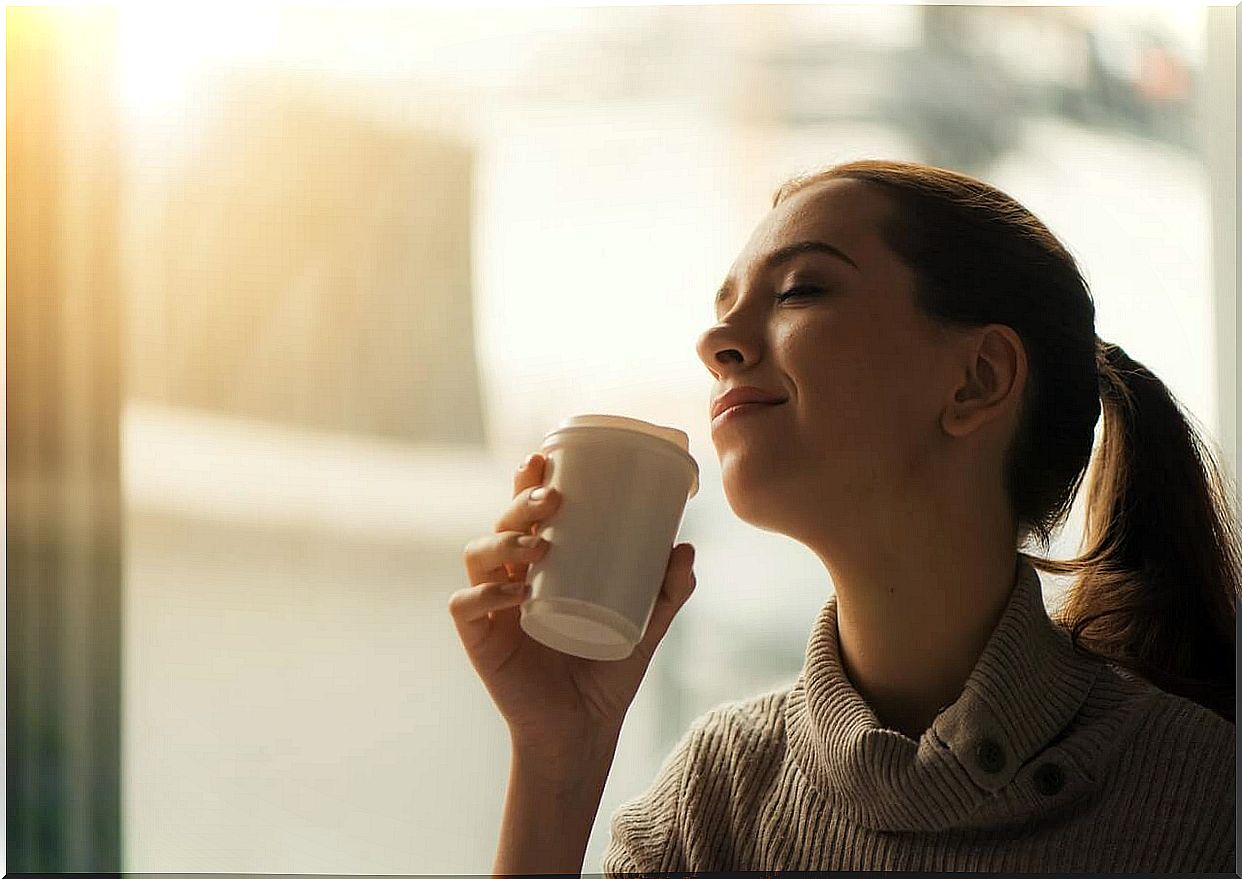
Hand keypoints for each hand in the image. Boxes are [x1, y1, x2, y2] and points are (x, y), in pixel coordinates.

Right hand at [450, 452, 696, 758]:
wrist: (584, 730)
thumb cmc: (606, 673)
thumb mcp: (645, 627)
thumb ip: (667, 592)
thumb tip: (685, 549)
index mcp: (541, 566)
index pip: (527, 512)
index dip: (527, 481)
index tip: (544, 458)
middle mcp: (510, 578)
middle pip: (501, 524)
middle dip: (520, 503)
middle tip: (552, 500)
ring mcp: (491, 608)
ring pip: (477, 556)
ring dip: (503, 542)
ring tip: (538, 546)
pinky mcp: (479, 640)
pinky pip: (465, 606)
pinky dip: (485, 595)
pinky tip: (513, 594)